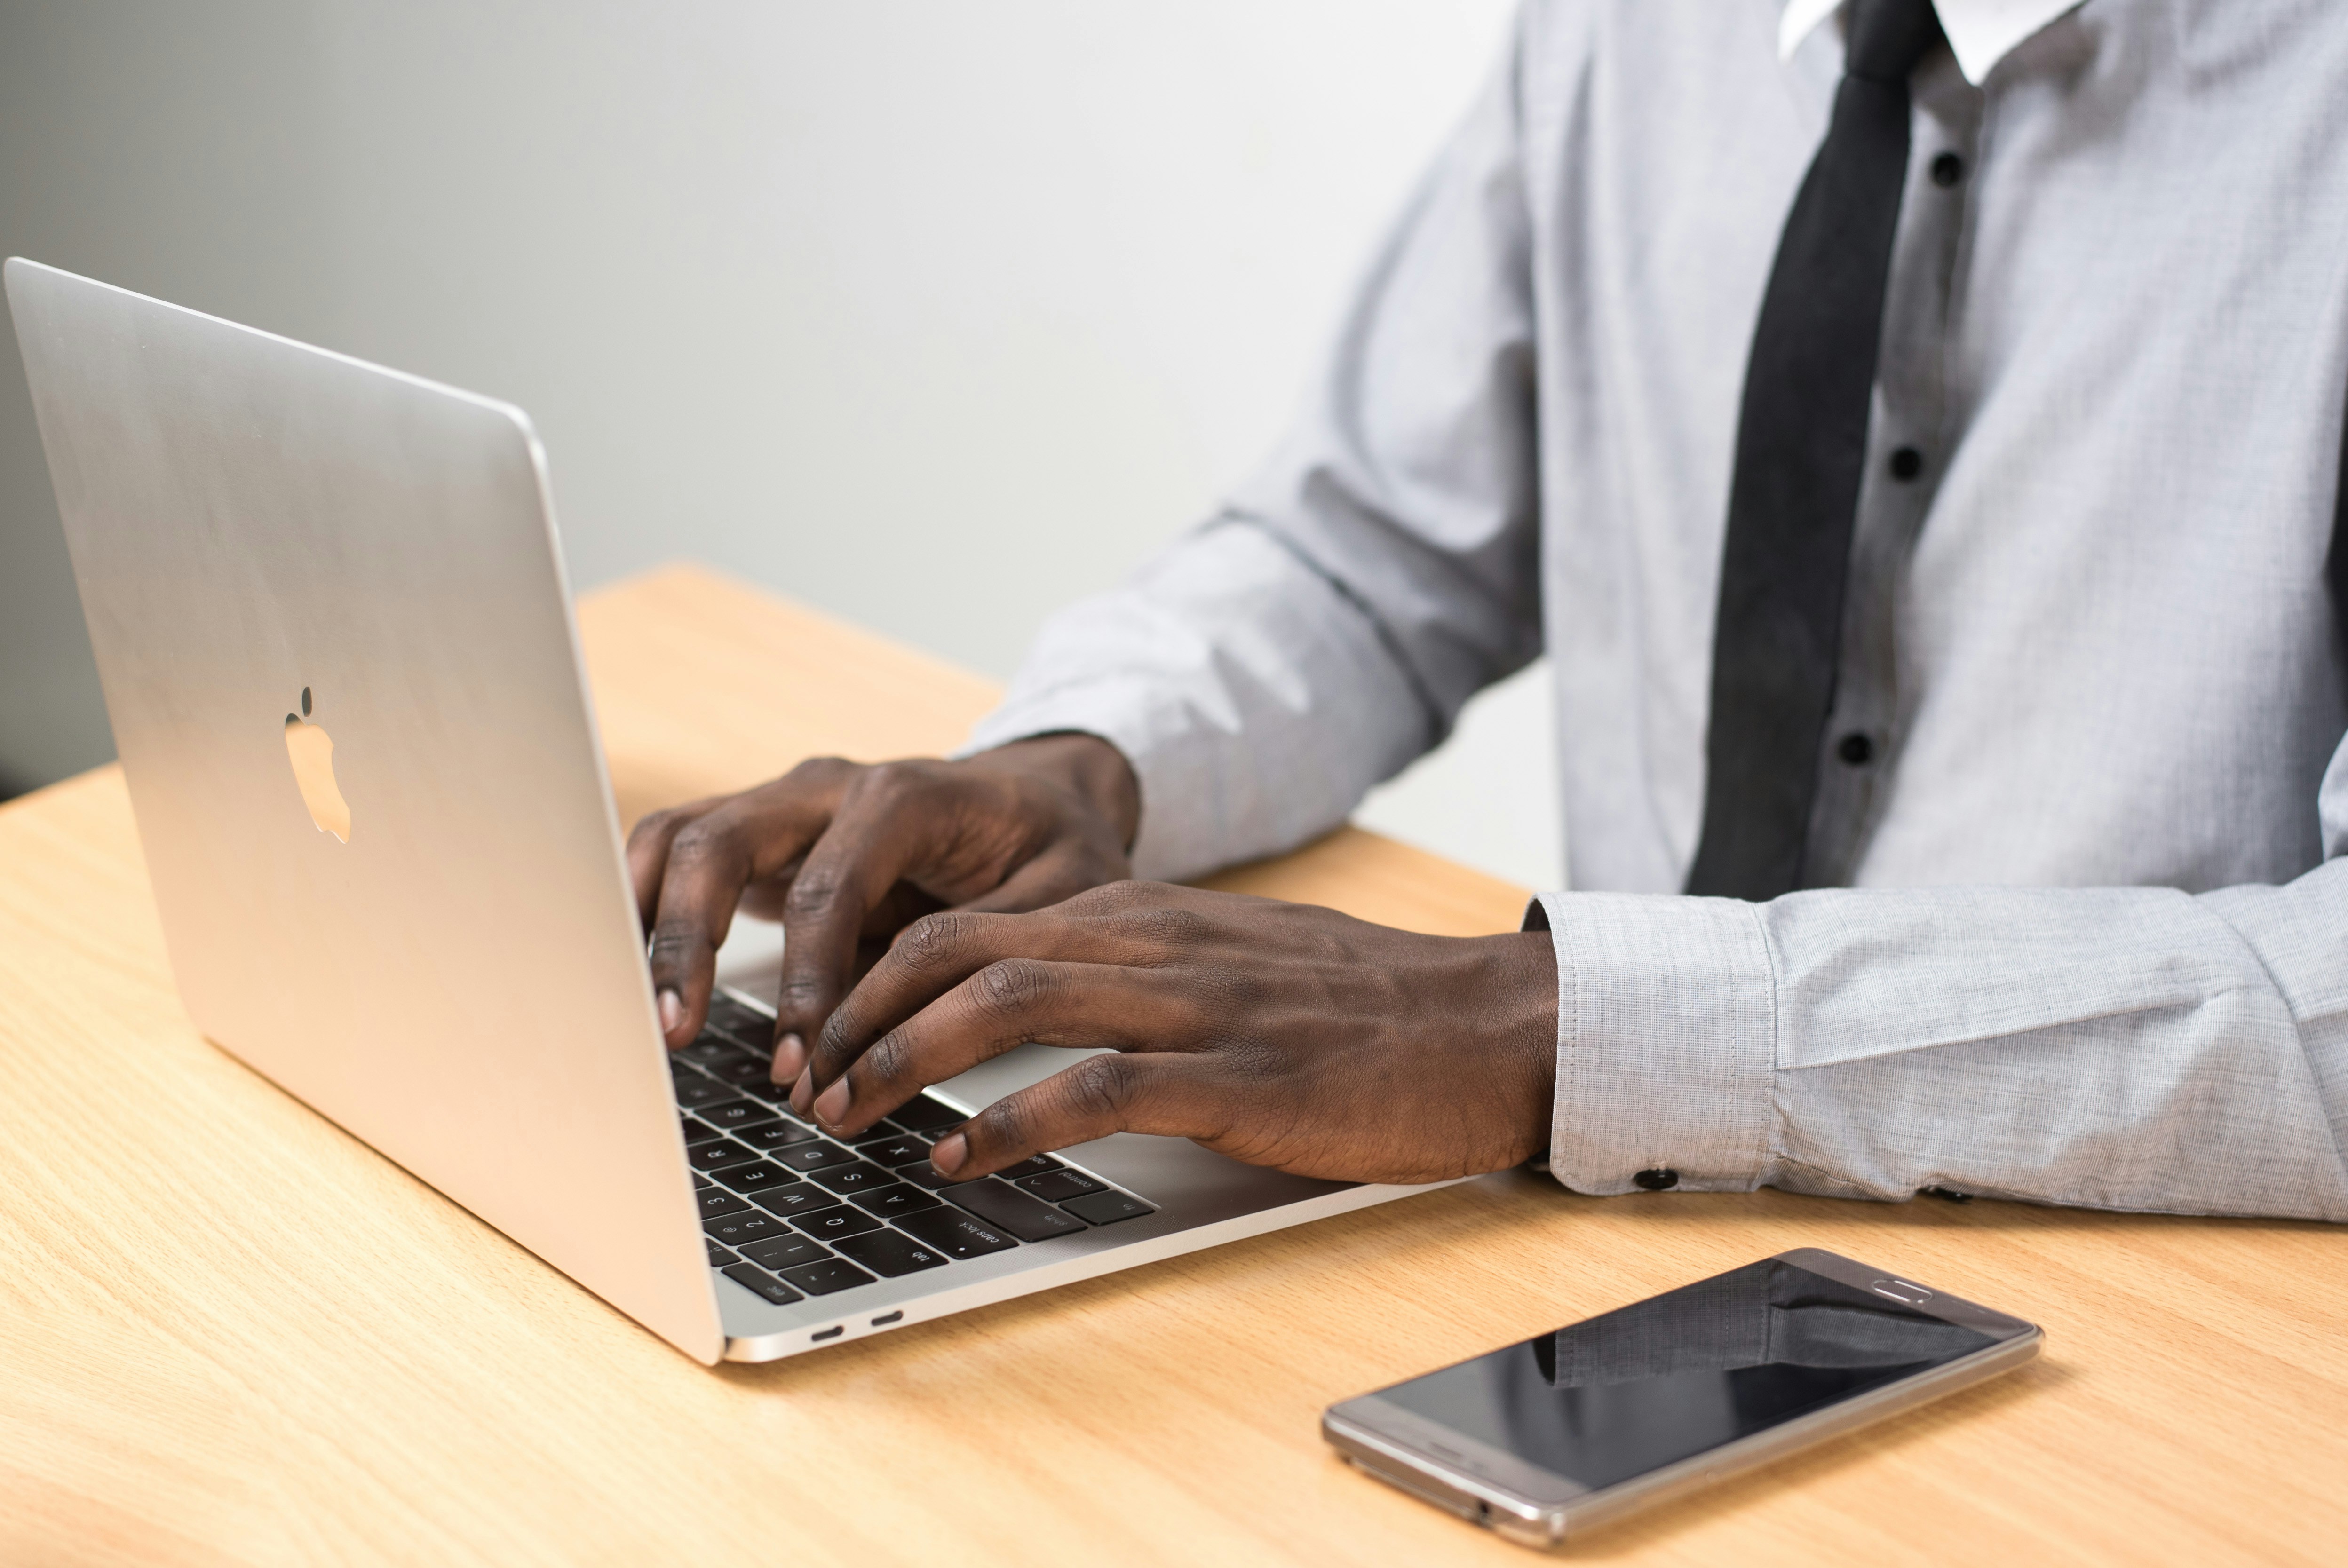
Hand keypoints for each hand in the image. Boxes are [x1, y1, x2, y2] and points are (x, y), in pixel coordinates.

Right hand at [626, 734, 1139, 1079]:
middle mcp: (827, 787)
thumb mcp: (1058, 896)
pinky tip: (624, 977)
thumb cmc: (1052, 847)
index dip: (805, 981)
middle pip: (721, 842)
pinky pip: (675, 856)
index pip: (827, 889)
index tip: (797, 1062)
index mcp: (903, 796)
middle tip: (675, 1033)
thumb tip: (911, 1032)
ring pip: (678, 839)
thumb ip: (986, 952)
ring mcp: (783, 804)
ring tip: (635, 1016)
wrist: (1041, 796)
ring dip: (647, 923)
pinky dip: (641, 908)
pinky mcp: (759, 835)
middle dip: (690, 941)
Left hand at [793, 880, 1558, 1184]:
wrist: (1488, 1024)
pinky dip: (1008, 1121)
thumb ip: (1140, 970)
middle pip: (961, 947)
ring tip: (847, 1114)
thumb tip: (1039, 1002)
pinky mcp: (1237, 1079)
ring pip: (1007, 999)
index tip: (822, 1032)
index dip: (876, 973)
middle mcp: (1156, 945)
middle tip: (805, 1079)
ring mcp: (1196, 1007)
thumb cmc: (1364, 1010)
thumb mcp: (1234, 963)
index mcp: (1149, 917)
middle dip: (858, 1011)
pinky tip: (958, 1157)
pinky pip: (1094, 1087)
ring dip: (903, 1058)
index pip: (973, 921)